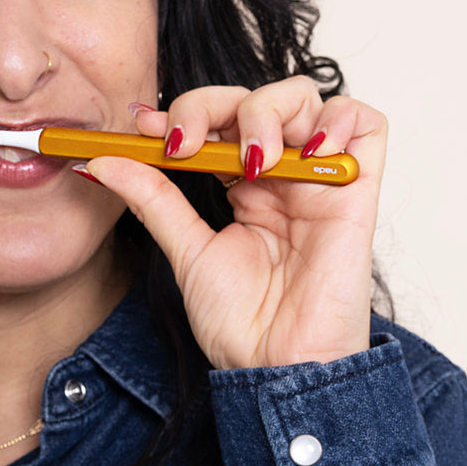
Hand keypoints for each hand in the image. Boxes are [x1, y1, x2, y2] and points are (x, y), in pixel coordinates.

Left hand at [82, 77, 386, 370]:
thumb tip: (101, 162)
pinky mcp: (357, 192)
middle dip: (212, 105)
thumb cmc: (241, 324)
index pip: (218, 121)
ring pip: (306, 99)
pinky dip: (337, 119)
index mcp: (244, 188)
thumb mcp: (186, 250)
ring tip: (252, 159)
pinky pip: (366, 125)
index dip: (184, 113)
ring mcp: (319, 180)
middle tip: (186, 144)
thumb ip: (152, 199)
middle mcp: (283, 177)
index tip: (143, 126)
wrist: (275, 366)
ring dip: (269, 110)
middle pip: (255, 99)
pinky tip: (304, 153)